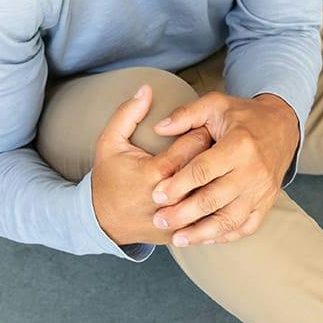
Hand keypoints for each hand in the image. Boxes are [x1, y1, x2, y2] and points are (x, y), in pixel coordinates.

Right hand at [89, 84, 215, 246]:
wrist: (102, 222)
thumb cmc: (108, 178)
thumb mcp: (109, 142)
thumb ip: (127, 114)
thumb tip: (146, 88)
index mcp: (155, 172)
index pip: (193, 146)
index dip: (202, 132)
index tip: (204, 127)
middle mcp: (169, 198)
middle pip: (208, 169)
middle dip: (215, 154)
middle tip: (219, 144)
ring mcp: (177, 219)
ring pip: (212, 195)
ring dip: (219, 179)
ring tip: (220, 166)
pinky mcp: (182, 233)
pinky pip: (209, 217)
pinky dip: (217, 202)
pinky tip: (218, 188)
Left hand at [148, 91, 299, 246]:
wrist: (282, 126)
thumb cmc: (243, 115)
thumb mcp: (216, 104)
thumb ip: (185, 114)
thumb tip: (158, 129)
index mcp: (239, 145)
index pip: (203, 170)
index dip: (178, 184)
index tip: (156, 194)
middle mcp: (253, 170)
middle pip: (213, 199)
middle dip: (183, 214)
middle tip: (159, 220)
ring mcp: (262, 190)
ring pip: (230, 220)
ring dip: (202, 233)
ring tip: (178, 239)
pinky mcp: (267, 202)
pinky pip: (246, 226)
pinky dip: (225, 236)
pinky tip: (204, 239)